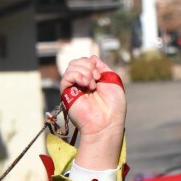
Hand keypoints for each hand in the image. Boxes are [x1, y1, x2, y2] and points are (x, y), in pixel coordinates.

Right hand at [59, 55, 125, 170]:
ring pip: (72, 66)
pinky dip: (77, 75)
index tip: (100, 75)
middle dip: (88, 66)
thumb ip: (103, 68)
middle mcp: (82, 83)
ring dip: (85, 71)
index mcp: (93, 80)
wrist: (107, 122)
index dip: (93, 63)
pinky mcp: (67, 94)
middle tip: (96, 79)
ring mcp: (74, 88)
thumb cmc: (114, 106)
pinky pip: (66, 76)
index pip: (86, 62)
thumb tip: (92, 58)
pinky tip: (86, 84)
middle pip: (78, 62)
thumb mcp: (113, 81)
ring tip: (92, 85)